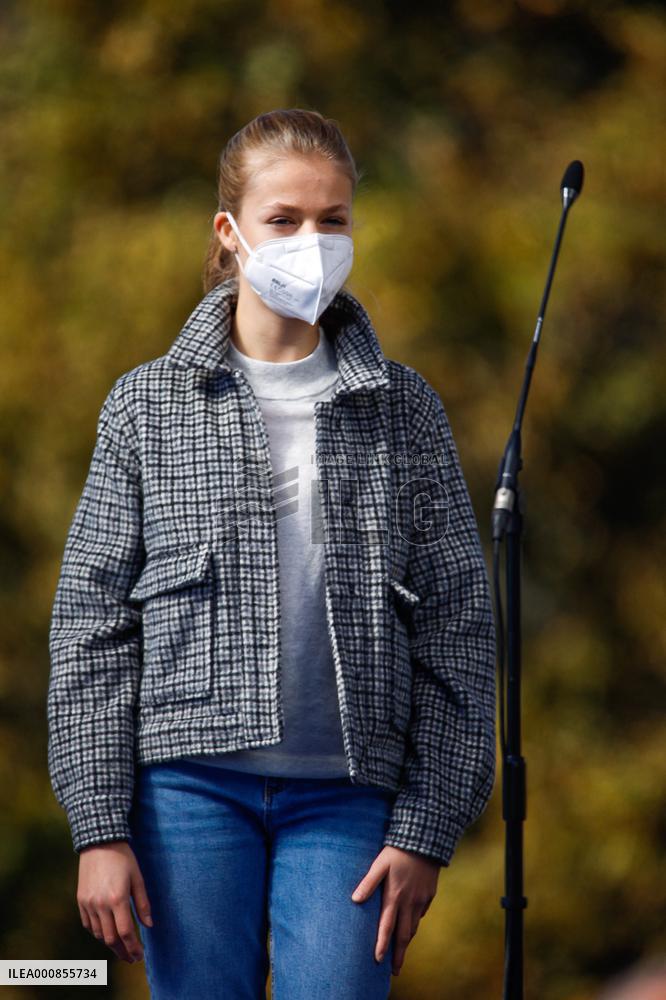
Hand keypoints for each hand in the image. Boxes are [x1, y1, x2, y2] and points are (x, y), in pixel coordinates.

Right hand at [77, 840, 152, 963]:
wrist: (99, 842)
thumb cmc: (123, 858)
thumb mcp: (138, 878)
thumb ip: (143, 903)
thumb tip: (149, 925)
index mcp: (117, 899)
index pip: (126, 933)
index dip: (133, 947)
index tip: (139, 955)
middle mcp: (100, 904)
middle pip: (111, 938)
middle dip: (122, 951)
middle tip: (131, 957)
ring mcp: (88, 903)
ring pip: (98, 934)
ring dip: (110, 943)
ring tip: (121, 947)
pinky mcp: (80, 900)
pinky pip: (88, 924)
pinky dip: (97, 932)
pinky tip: (106, 933)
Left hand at [351, 845, 439, 976]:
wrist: (425, 841)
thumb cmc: (397, 851)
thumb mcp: (380, 864)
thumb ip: (368, 882)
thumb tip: (354, 900)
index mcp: (395, 897)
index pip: (387, 927)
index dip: (382, 945)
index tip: (378, 960)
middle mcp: (410, 902)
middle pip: (404, 935)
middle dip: (399, 954)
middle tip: (394, 971)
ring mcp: (421, 900)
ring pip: (414, 926)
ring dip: (407, 941)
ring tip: (401, 952)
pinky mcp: (429, 894)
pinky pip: (421, 914)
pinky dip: (415, 923)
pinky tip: (411, 925)